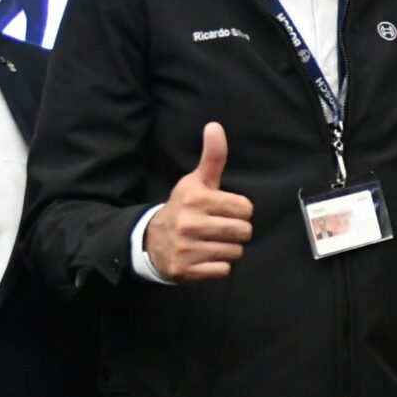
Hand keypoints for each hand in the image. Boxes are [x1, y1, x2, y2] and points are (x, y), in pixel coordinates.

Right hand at [146, 122, 253, 281]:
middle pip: (244, 232)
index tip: (224, 211)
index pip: (245, 209)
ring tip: (210, 242)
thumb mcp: (196, 181)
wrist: (151, 240)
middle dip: (236, 232)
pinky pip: (222, 271)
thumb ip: (212, 157)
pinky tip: (204, 257)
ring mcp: (186, 248)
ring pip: (235, 252)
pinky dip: (217, 267)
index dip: (239, 211)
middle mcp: (190, 222)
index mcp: (196, 198)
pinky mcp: (186, 269)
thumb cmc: (183, 207)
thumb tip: (215, 126)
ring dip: (227, 249)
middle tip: (219, 229)